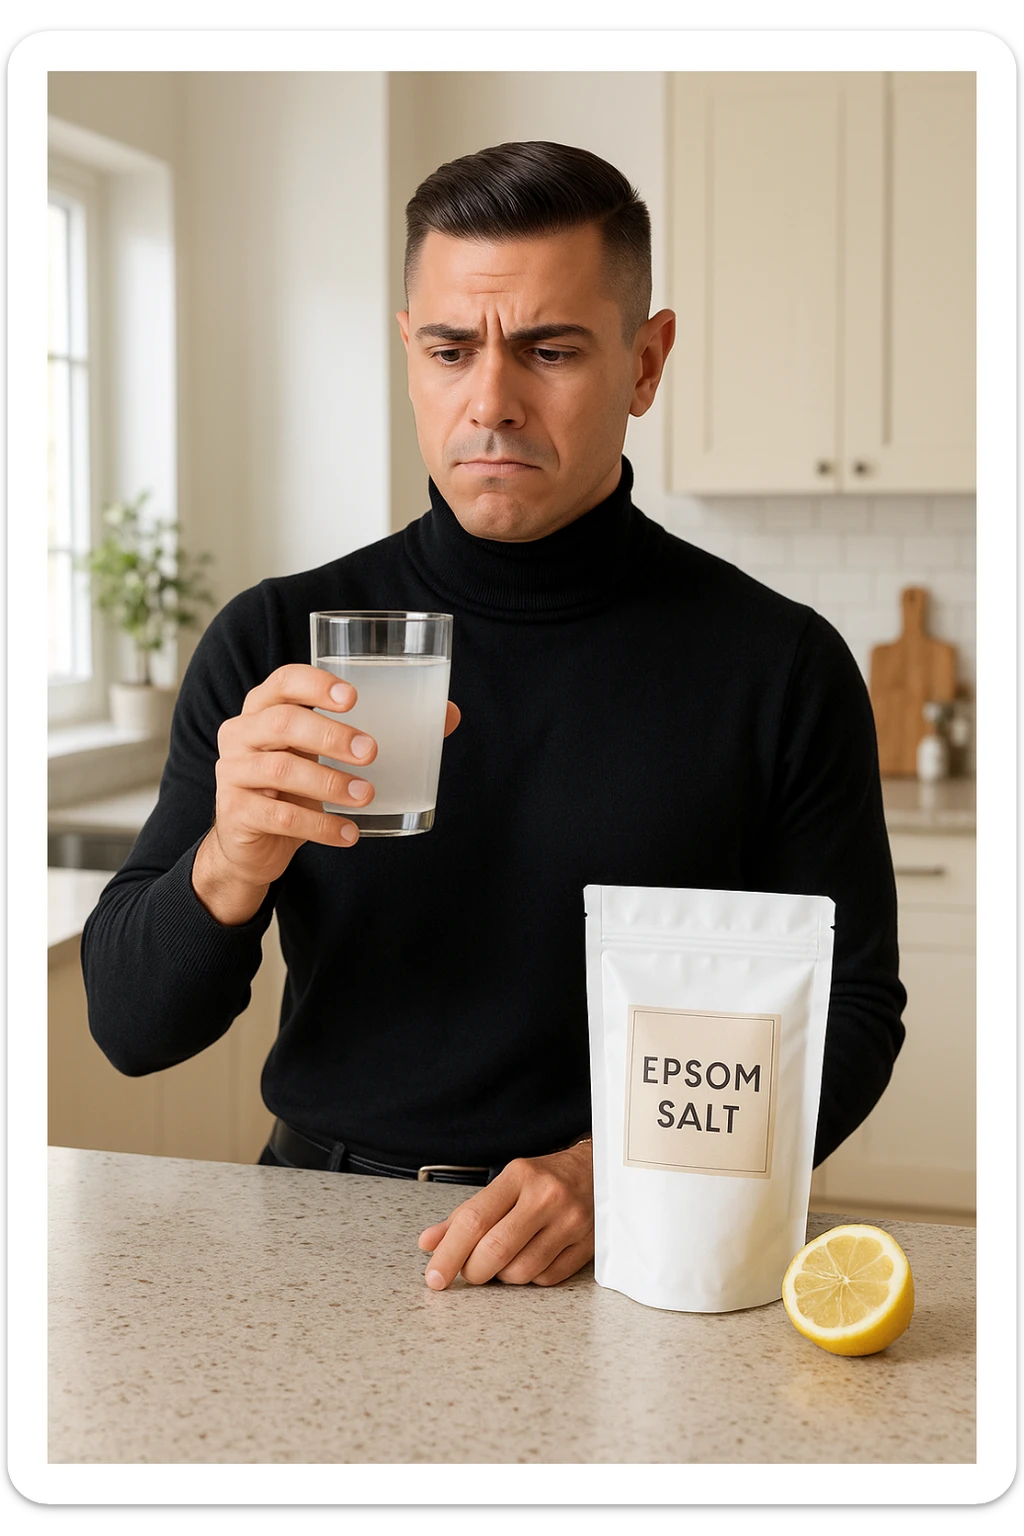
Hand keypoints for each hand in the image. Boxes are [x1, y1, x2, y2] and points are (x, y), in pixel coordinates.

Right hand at [193, 662, 459, 923]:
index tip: (353, 697)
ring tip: (367, 795)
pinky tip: (349, 832)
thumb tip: (448, 714)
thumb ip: (377, 732)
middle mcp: (242, 733)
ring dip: (330, 783)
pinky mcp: (236, 812)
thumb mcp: (327, 755)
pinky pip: (280, 817)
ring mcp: (233, 772)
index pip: (283, 681)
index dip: (315, 684)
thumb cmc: (298, 784)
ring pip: (281, 770)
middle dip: (330, 735)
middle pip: (283, 723)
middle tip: (371, 751)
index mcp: (264, 707)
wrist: (252, 842)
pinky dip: (321, 825)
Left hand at [417, 1140, 593, 1288]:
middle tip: (470, 1270)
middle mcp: (546, 1197)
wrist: (598, 1170)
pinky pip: (546, 1279)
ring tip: (505, 1259)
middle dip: (473, 1271)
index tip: (434, 1276)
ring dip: (503, 1276)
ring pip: (520, 1272)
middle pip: (495, 1251)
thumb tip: (428, 1242)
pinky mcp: (588, 1245)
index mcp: (519, 1176)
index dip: (448, 1253)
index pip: (474, 1220)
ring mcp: (570, 1222)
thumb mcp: (504, 1184)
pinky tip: (531, 1258)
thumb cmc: (544, 1179)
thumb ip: (466, 1214)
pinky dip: (530, 1277)